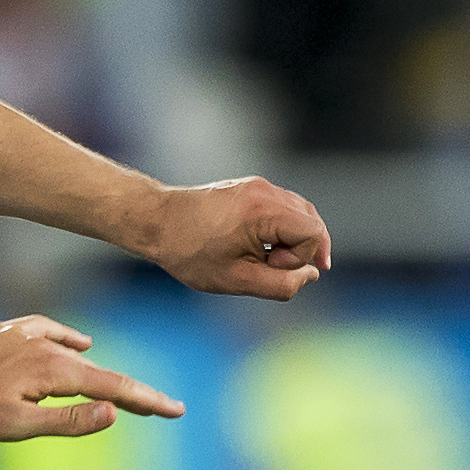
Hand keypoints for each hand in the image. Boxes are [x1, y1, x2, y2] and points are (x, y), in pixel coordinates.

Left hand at [0, 317, 186, 441]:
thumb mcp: (18, 426)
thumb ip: (68, 421)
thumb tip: (113, 413)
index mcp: (55, 370)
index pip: (114, 388)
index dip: (147, 401)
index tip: (177, 410)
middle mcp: (49, 345)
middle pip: (101, 372)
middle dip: (132, 392)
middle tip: (163, 410)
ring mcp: (30, 334)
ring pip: (78, 355)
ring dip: (102, 374)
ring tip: (123, 393)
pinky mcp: (13, 330)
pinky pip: (53, 334)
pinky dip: (72, 343)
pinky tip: (81, 345)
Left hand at [139, 178, 331, 300]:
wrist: (157, 222)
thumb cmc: (191, 253)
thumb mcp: (237, 280)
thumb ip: (281, 284)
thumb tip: (312, 275)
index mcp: (263, 210)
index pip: (313, 233)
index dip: (299, 259)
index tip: (269, 266)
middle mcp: (266, 191)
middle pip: (312, 222)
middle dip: (299, 251)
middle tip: (268, 265)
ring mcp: (259, 185)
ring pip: (301, 214)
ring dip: (291, 241)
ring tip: (263, 259)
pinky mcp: (252, 188)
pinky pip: (284, 208)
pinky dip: (281, 230)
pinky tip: (260, 248)